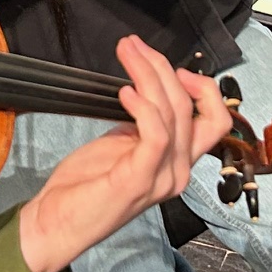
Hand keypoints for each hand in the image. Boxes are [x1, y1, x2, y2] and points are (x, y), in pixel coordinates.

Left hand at [17, 36, 229, 271]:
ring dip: (147, 74)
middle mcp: (178, 172)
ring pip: (171, 112)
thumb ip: (144, 125)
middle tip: (133, 46)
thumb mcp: (123, 146)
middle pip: (188, 106)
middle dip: (161, 66)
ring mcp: (161, 178)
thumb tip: (147, 88)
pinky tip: (124, 91)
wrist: (56, 226)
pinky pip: (156, 134)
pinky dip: (143, 106)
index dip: (203, 88)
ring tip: (126, 53)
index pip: (215, 120)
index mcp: (178, 163)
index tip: (174, 67)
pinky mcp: (139, 179)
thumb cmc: (86, 186)